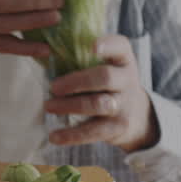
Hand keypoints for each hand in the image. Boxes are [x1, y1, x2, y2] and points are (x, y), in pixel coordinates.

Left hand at [45, 35, 159, 152]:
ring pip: (97, 104)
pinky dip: (71, 135)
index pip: (120, 46)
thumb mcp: (106, 66)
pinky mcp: (117, 127)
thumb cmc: (108, 84)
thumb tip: (44, 53)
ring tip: (48, 106)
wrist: (137, 116)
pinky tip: (54, 136)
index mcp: (123, 59)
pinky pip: (92, 132)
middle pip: (105, 77)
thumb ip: (83, 59)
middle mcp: (127, 80)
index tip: (91, 46)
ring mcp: (124, 105)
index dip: (107, 45)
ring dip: (69, 105)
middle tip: (53, 87)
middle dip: (76, 81)